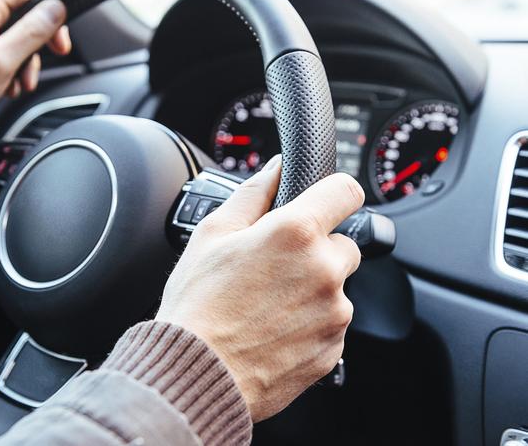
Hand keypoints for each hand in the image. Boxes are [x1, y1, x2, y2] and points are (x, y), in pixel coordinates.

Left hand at [0, 0, 71, 133]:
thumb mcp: (2, 61)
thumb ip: (33, 32)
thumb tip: (57, 9)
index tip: (65, 17)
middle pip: (24, 5)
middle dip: (43, 32)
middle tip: (57, 51)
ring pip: (15, 28)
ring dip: (28, 55)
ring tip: (23, 80)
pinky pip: (1, 41)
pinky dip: (12, 62)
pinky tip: (8, 83)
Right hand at [156, 157, 363, 421]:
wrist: (197, 375)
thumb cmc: (197, 306)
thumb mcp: (212, 234)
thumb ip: (253, 192)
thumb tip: (275, 168)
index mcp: (296, 233)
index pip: (346, 191)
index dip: (334, 192)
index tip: (324, 202)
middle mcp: (324, 270)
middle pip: (344, 244)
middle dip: (317, 249)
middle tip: (276, 266)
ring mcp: (334, 314)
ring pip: (337, 287)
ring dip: (314, 289)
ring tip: (268, 305)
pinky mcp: (333, 349)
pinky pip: (332, 324)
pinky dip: (312, 324)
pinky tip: (274, 330)